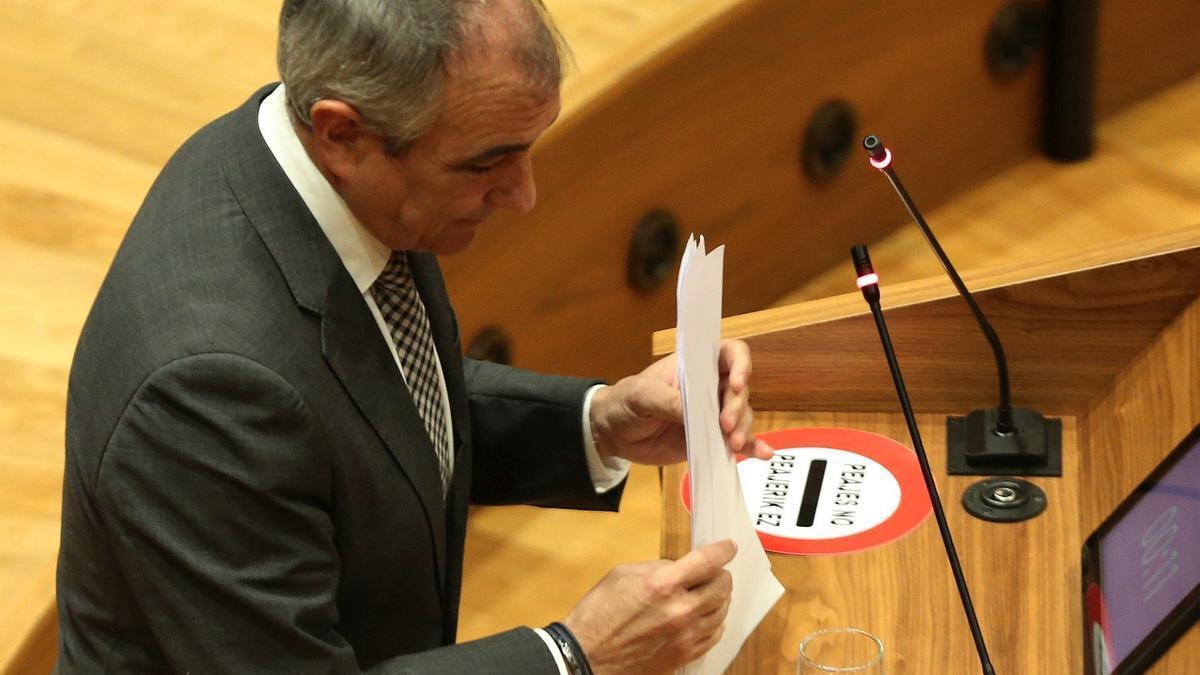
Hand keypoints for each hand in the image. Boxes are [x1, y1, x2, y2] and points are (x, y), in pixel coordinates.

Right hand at [562, 540, 736, 674]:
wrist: (587, 657)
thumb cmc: (598, 613)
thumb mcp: (622, 575)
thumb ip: (656, 568)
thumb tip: (679, 568)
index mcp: (662, 585)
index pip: (707, 562)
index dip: (722, 551)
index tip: (729, 546)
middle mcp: (680, 610)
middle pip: (722, 587)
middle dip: (722, 575)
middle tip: (715, 572)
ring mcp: (685, 636)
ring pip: (721, 611)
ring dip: (719, 598)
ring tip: (709, 593)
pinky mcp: (684, 655)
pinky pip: (714, 635)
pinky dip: (714, 622)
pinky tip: (705, 617)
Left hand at [589, 339, 772, 464]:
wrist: (614, 433)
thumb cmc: (625, 401)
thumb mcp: (641, 395)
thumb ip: (667, 401)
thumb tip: (693, 414)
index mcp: (695, 365)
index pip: (730, 353)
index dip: (740, 364)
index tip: (737, 383)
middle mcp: (710, 387)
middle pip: (739, 390)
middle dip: (737, 407)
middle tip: (725, 425)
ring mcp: (712, 414)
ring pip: (742, 416)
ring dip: (743, 429)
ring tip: (732, 444)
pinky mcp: (711, 439)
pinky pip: (737, 441)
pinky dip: (752, 447)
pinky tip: (762, 454)